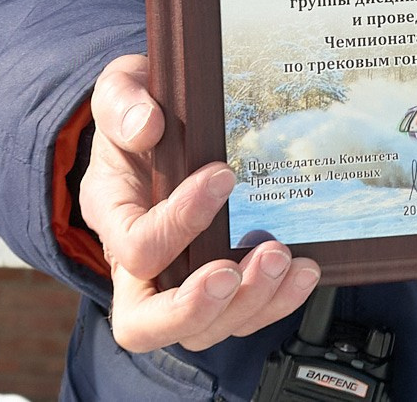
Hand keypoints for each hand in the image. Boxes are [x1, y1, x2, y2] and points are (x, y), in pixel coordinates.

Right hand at [81, 55, 319, 350]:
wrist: (158, 119)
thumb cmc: (139, 109)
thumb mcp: (121, 88)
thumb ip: (122, 102)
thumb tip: (146, 125)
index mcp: (112, 215)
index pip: (135, 247)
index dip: (177, 222)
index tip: (223, 175)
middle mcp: (137, 264)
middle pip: (146, 323)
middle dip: (194, 306)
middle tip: (231, 271)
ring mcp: (179, 279)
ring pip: (204, 328)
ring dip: (248, 302)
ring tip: (282, 258)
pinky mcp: (219, 283)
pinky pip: (243, 314)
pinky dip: (277, 301)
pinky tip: (304, 269)